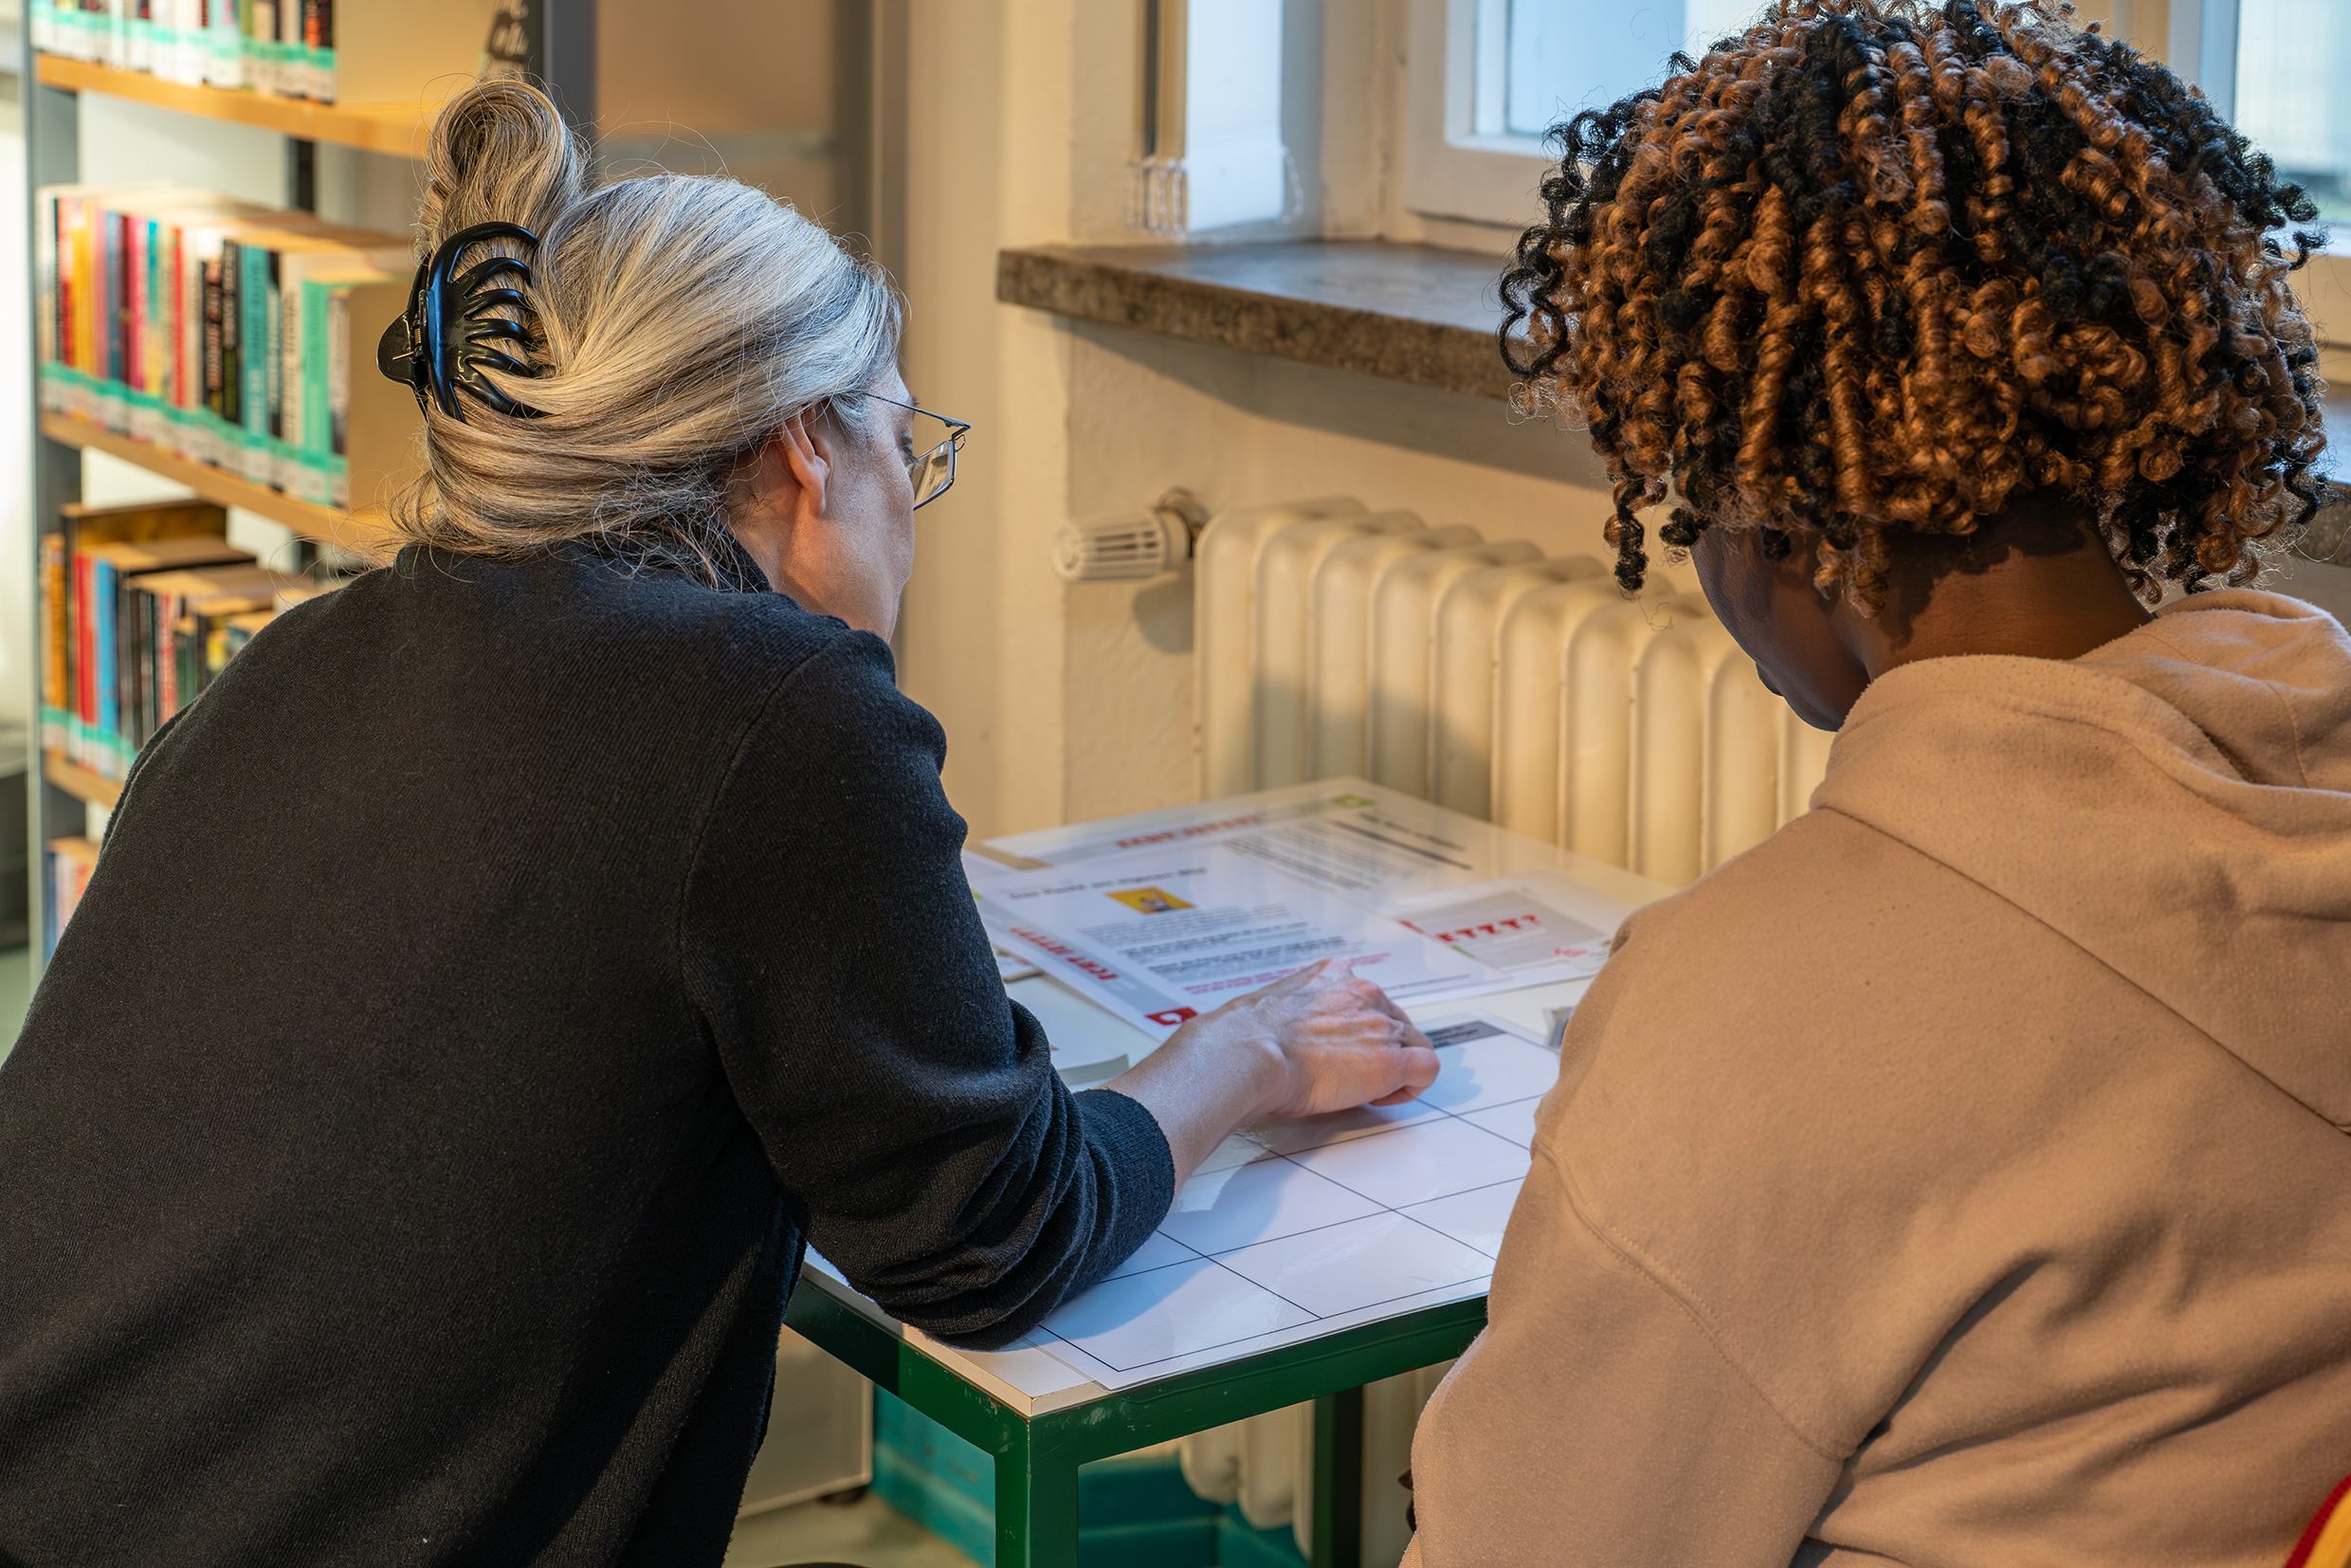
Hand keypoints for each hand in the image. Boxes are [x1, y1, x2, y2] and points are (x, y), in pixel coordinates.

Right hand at [1199, 959, 1439, 1118]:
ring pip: (1414, 1043)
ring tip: (1369, 1087)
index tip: (1347, 1048)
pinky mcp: (1392, 1060)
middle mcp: (1363, 993)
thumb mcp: (1271, 1006)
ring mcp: (1381, 1025)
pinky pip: (1426, 1068)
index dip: (1360, 1029)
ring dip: (1397, 1066)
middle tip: (1355, 1074)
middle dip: (1380, 1048)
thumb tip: (1280, 1034)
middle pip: (1394, 1020)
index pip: (1366, 997)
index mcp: (1333, 975)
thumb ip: (1290, 1011)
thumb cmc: (1247, 1039)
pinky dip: (1413, 1085)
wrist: (1249, 1054)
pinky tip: (1385, 1096)